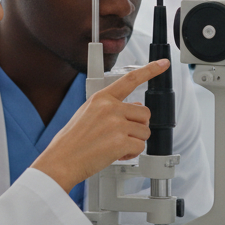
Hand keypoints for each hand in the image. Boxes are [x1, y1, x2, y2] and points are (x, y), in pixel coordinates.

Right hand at [31, 59, 168, 192]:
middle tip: (122, 135)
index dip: (150, 70)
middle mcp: (110, 108)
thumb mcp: (87, 114)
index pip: (130, 80)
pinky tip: (117, 154)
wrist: (61, 161)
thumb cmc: (71, 142)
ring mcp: (116, 124)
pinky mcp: (121, 141)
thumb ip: (110, 108)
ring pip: (145, 131)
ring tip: (116, 146)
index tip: (163, 64)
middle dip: (138, 126)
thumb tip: (133, 108)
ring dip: (134, 141)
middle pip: (144, 113)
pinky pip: (140, 147)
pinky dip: (132, 154)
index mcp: (101, 98)